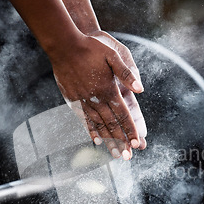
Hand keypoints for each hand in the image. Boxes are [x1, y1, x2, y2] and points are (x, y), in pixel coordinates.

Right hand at [48, 33, 143, 159]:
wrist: (64, 46)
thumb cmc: (90, 47)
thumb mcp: (112, 54)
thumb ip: (126, 73)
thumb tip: (140, 89)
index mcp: (108, 89)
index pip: (123, 114)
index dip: (131, 130)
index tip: (137, 144)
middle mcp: (96, 99)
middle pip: (112, 124)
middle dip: (121, 141)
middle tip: (128, 157)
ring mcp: (84, 101)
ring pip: (99, 125)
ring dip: (108, 140)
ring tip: (115, 154)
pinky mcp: (74, 100)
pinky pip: (84, 119)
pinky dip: (91, 131)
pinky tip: (96, 140)